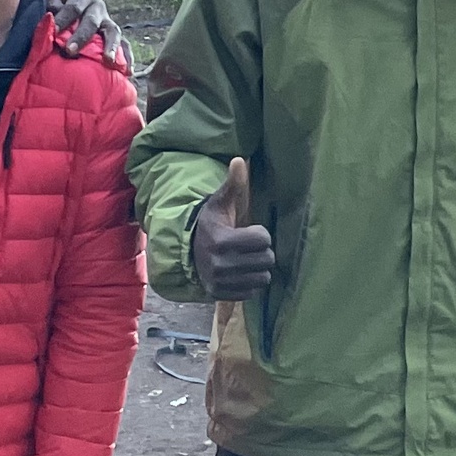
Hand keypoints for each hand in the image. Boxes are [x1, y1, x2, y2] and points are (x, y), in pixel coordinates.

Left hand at [39, 0, 130, 65]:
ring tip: (108, 61)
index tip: (53, 31)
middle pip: (91, 21)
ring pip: (113, 31)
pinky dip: (126, 57)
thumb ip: (50, 4)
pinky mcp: (111, 34)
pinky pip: (123, 44)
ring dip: (110, 46)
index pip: (73, 7)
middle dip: (81, 36)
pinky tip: (128, 71)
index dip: (63, 19)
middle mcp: (97, 6)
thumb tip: (53, 21)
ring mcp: (106, 20)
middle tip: (70, 50)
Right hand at [192, 155, 274, 297]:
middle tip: (249, 246)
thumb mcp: (220, 203)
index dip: (260, 234)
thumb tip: (238, 160)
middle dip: (262, 251)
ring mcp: (220, 282)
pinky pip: (252, 292)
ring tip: (246, 259)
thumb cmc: (212, 223)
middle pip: (266, 260)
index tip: (249, 231)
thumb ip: (233, 184)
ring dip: (258, 268)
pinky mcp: (221, 295)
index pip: (263, 239)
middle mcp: (220, 264)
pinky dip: (250, 283)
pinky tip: (240, 272)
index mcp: (221, 240)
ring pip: (263, 278)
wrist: (189, 249)